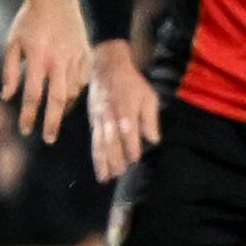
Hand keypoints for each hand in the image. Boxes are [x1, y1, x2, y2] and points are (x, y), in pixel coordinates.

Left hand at [0, 0, 90, 144]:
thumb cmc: (29, 21)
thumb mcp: (12, 42)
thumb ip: (10, 71)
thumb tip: (7, 97)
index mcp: (38, 57)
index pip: (32, 94)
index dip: (28, 115)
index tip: (25, 129)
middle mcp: (59, 60)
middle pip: (57, 99)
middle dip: (52, 122)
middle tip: (48, 139)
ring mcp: (75, 58)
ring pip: (72, 92)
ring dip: (63, 109)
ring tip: (54, 119)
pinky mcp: (86, 55)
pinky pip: (82, 82)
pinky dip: (74, 93)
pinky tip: (66, 99)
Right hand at [86, 38, 164, 181]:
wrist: (106, 67)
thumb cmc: (132, 83)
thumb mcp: (148, 97)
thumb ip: (150, 119)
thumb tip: (153, 140)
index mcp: (125, 111)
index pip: (128, 134)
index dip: (131, 148)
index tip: (135, 161)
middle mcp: (110, 117)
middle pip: (111, 141)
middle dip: (115, 159)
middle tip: (119, 175)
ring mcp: (99, 119)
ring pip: (99, 143)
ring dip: (102, 161)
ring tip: (105, 178)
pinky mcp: (92, 119)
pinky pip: (93, 139)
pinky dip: (95, 153)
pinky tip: (98, 165)